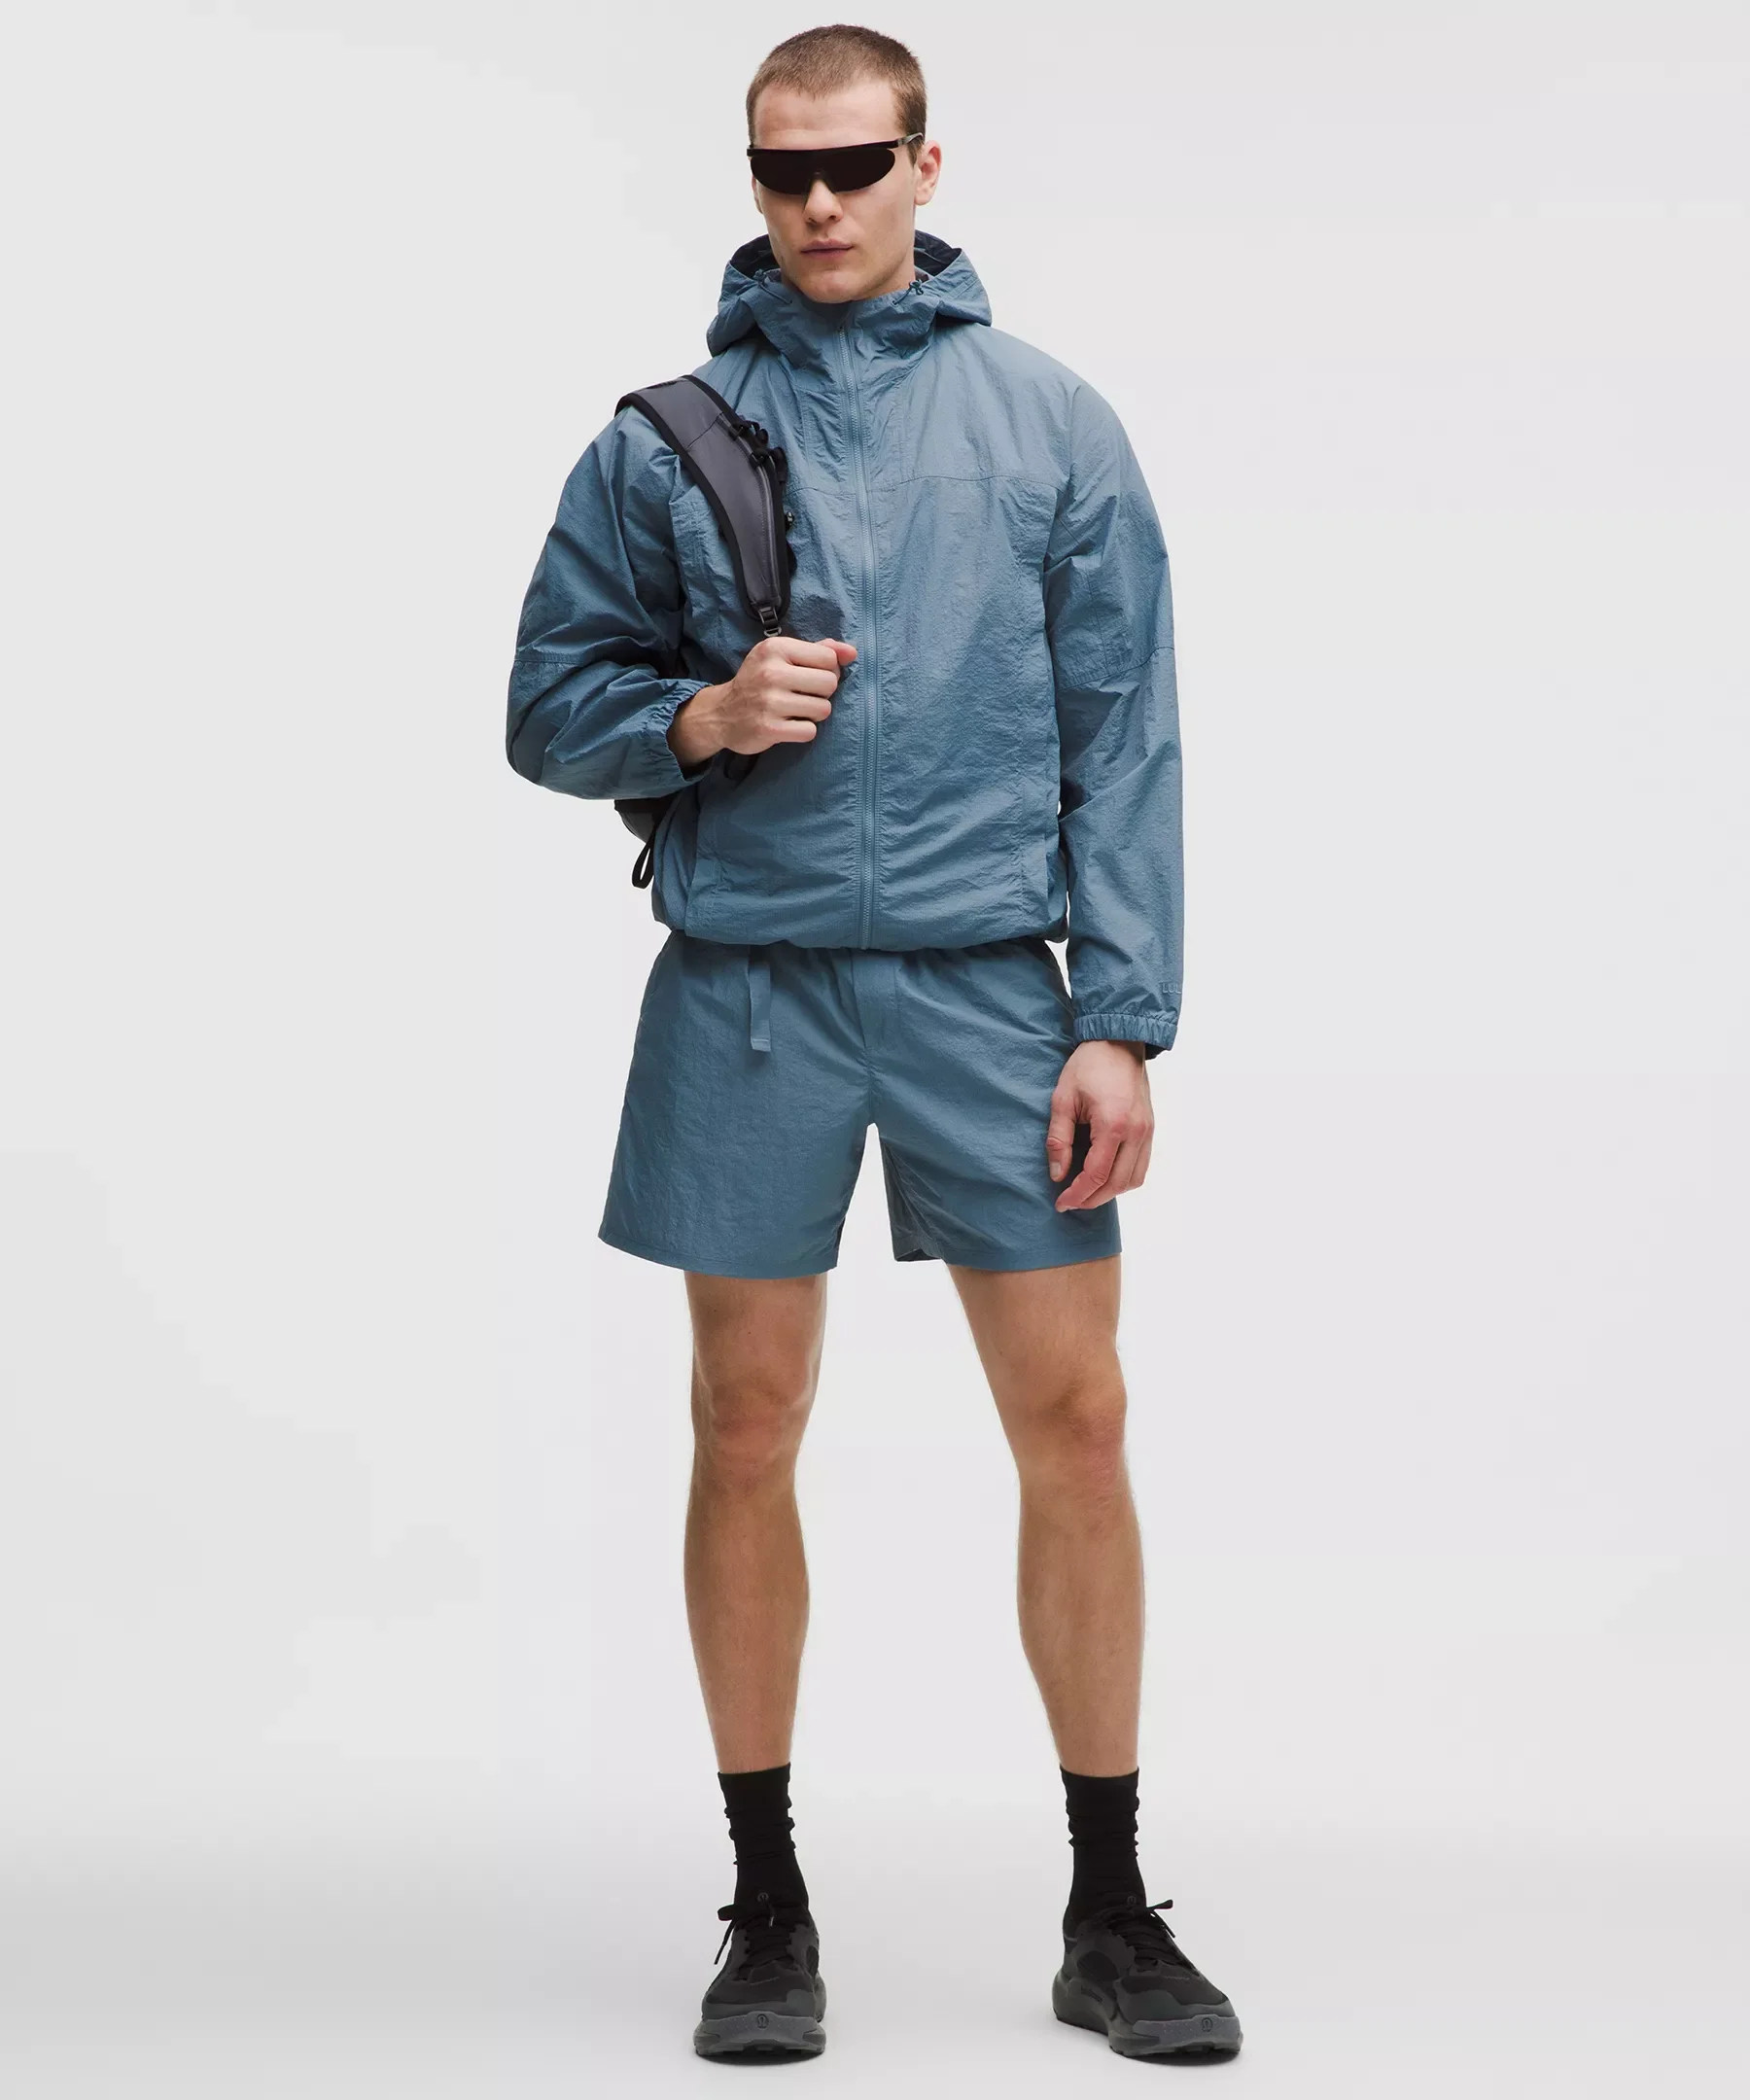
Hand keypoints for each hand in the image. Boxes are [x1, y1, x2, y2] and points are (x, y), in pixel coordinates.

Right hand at [668, 636, 856, 767]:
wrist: (721, 713)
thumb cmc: (759, 682)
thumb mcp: (782, 657)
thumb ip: (818, 651)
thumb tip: (851, 652)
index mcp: (776, 648)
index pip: (829, 659)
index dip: (828, 671)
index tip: (810, 677)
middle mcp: (771, 672)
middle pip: (829, 684)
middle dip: (822, 693)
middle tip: (802, 696)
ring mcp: (769, 702)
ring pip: (823, 709)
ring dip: (814, 714)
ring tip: (794, 711)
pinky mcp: (769, 729)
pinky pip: (810, 732)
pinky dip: (804, 731)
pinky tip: (788, 725)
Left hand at [1046, 1040, 1153, 1210]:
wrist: (1118, 1042)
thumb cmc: (1088, 1066)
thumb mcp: (1062, 1100)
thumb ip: (1058, 1140)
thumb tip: (1058, 1174)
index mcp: (1114, 1125)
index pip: (1096, 1175)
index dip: (1077, 1194)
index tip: (1061, 1202)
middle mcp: (1136, 1132)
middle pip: (1117, 1184)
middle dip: (1092, 1199)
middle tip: (1070, 1202)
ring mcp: (1147, 1132)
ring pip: (1133, 1180)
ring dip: (1110, 1192)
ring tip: (1086, 1193)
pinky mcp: (1150, 1129)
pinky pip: (1141, 1167)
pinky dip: (1124, 1179)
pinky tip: (1105, 1177)